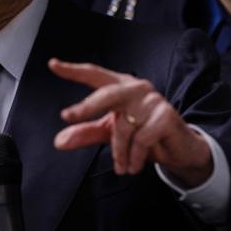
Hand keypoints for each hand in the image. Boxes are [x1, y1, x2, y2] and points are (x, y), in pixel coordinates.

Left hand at [49, 59, 212, 187]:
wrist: (177, 151)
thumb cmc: (141, 135)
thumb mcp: (109, 133)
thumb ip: (85, 133)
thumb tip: (59, 141)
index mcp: (119, 86)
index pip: (94, 74)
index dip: (73, 70)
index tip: (53, 65)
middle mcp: (135, 88)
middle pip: (106, 94)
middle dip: (86, 106)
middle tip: (69, 116)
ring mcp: (152, 99)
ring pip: (123, 127)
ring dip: (118, 152)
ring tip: (121, 166)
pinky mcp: (166, 115)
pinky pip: (141, 139)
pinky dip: (134, 156)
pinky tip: (135, 165)